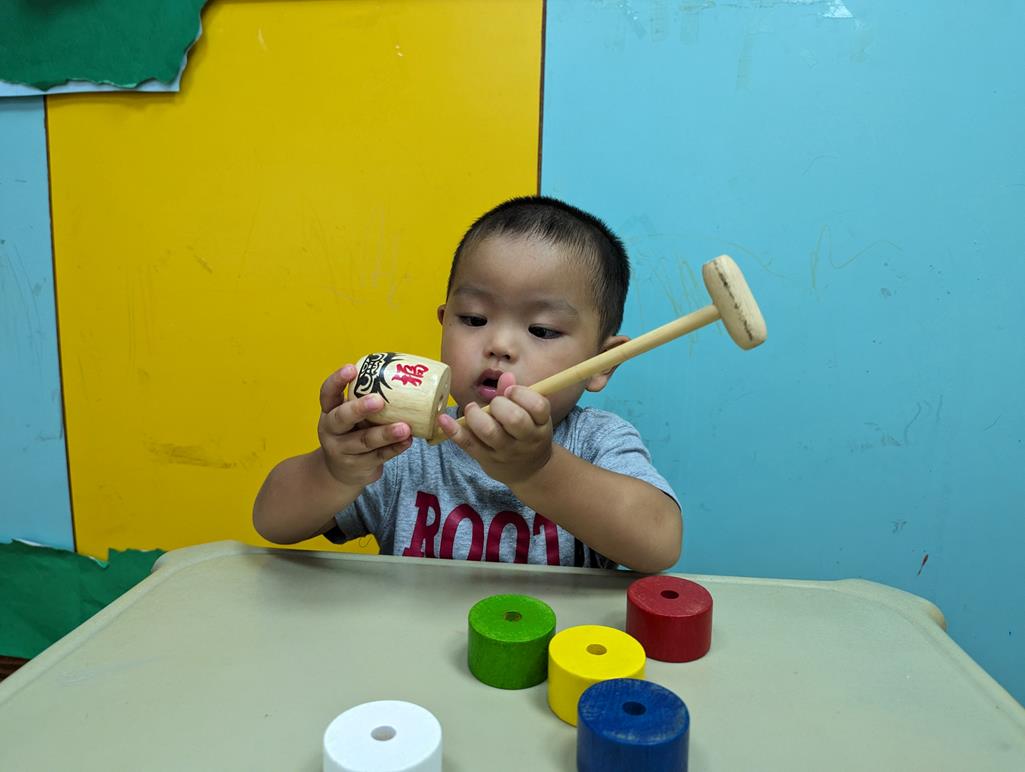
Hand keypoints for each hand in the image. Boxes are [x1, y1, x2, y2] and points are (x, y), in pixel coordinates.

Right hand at [317, 365, 412, 486]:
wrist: (341, 471)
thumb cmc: (353, 432)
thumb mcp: (352, 416)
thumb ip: (367, 401)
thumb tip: (403, 378)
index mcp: (329, 411)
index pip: (327, 393)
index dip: (337, 380)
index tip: (351, 368)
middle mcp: (331, 430)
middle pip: (341, 418)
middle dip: (359, 409)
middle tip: (378, 400)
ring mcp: (342, 450)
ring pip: (364, 441)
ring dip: (386, 433)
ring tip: (405, 428)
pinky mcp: (358, 466)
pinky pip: (379, 456)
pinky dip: (395, 448)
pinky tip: (408, 441)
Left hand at [438, 372, 552, 485]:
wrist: (528, 471)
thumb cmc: (527, 434)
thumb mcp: (532, 416)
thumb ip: (518, 395)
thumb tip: (506, 377)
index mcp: (540, 424)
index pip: (537, 405)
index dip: (521, 393)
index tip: (510, 391)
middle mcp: (526, 439)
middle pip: (514, 418)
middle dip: (499, 403)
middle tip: (494, 403)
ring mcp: (505, 451)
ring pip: (489, 432)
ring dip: (476, 415)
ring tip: (472, 409)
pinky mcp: (485, 459)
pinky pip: (468, 444)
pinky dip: (453, 430)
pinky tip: (443, 419)